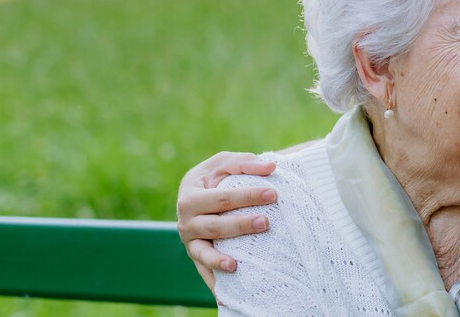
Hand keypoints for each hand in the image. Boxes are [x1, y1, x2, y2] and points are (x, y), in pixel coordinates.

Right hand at [176, 151, 276, 289]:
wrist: (203, 195)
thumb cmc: (216, 177)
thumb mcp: (225, 164)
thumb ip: (246, 163)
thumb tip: (271, 167)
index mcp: (190, 195)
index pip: (221, 197)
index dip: (247, 195)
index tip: (273, 194)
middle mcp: (186, 221)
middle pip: (214, 226)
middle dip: (240, 225)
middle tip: (266, 222)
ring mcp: (191, 242)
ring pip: (204, 253)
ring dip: (220, 259)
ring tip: (235, 264)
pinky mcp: (197, 259)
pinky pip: (204, 273)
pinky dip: (213, 283)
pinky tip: (225, 296)